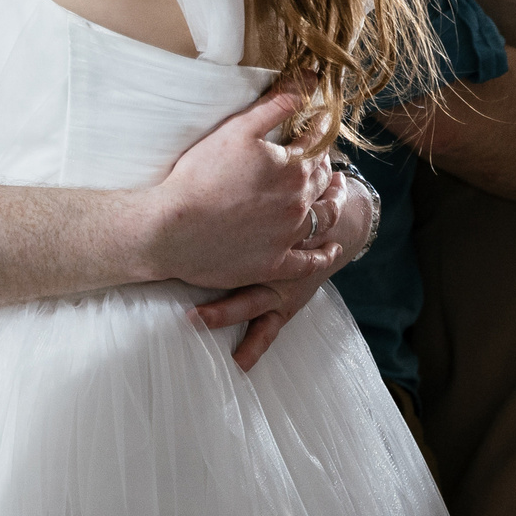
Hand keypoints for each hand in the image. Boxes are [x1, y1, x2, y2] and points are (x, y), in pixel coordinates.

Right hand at [141, 85, 341, 293]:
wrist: (173, 227)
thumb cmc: (200, 175)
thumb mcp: (236, 130)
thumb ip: (275, 106)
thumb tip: (311, 81)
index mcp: (291, 169)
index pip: (315, 145)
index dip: (320, 132)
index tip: (322, 123)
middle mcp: (298, 203)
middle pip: (321, 180)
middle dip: (326, 165)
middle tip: (326, 158)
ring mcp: (288, 236)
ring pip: (324, 218)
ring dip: (335, 203)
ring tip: (338, 193)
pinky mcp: (275, 264)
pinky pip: (309, 262)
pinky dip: (324, 256)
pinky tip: (332, 250)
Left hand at [192, 169, 364, 369]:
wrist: (338, 226)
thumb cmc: (292, 203)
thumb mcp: (273, 188)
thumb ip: (241, 174)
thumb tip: (199, 148)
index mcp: (268, 236)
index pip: (236, 241)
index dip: (205, 246)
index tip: (177, 255)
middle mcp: (273, 264)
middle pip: (242, 280)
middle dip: (216, 298)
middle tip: (187, 312)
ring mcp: (280, 290)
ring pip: (251, 308)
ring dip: (224, 316)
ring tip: (197, 326)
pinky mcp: (284, 306)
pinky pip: (266, 332)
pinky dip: (252, 349)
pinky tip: (237, 366)